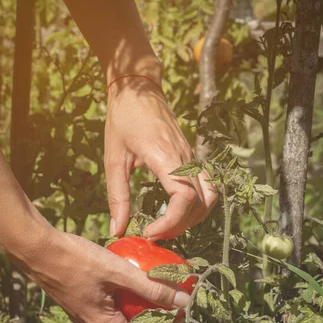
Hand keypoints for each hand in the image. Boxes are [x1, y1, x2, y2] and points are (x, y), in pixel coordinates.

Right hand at [14, 223, 189, 322]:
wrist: (35, 248)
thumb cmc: (76, 260)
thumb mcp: (119, 272)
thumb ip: (151, 287)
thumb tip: (184, 301)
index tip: (178, 318)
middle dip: (154, 319)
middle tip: (170, 299)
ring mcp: (84, 311)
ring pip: (119, 316)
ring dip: (138, 305)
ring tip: (153, 286)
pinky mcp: (78, 297)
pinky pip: (107, 303)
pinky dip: (123, 295)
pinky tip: (128, 274)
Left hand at [104, 79, 217, 239]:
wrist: (139, 88)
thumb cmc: (123, 119)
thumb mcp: (113, 159)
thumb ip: (117, 196)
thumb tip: (117, 230)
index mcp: (165, 156)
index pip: (185, 198)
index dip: (171, 222)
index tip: (149, 232)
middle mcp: (185, 159)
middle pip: (198, 204)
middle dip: (178, 227)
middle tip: (153, 234)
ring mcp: (192, 158)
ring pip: (208, 199)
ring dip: (191, 219)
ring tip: (166, 226)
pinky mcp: (192, 159)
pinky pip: (207, 188)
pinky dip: (198, 207)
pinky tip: (177, 212)